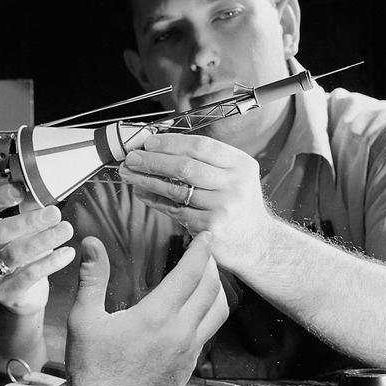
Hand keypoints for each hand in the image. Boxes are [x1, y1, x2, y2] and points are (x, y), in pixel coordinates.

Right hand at [0, 184, 74, 316]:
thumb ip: (30, 211)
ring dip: (43, 240)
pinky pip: (28, 276)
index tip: (21, 189)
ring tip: (65, 230)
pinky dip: (50, 263)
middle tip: (53, 213)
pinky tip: (66, 253)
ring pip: (14, 253)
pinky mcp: (6, 292)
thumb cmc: (22, 258)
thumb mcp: (24, 232)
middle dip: (28, 221)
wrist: (22, 295)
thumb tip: (44, 190)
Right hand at [66, 235, 228, 385]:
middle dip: (212, 266)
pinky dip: (208, 315)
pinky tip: (194, 313)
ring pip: (218, 313)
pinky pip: (207, 334)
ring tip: (207, 279)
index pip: (191, 274)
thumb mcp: (84, 320)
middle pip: (212, 290)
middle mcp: (181, 332)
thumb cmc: (93, 370)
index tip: (207, 236)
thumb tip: (92, 243)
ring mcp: (189, 353)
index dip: (202, 251)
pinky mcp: (189, 368)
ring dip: (216, 291)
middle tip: (207, 252)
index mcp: (157, 316)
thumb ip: (92, 279)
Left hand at [119, 134, 274, 274]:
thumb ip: (205, 162)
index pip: (201, 146)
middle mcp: (235, 184)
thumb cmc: (237, 205)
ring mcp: (224, 207)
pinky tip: (143, 195)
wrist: (256, 243)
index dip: (171, 142)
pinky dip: (156, 201)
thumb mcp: (234, 177)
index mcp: (240, 164)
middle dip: (153, 160)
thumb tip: (159, 148)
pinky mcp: (211, 227)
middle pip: (186, 166)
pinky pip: (176, 211)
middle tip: (131, 158)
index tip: (148, 142)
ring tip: (129, 174)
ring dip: (147, 181)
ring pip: (176, 190)